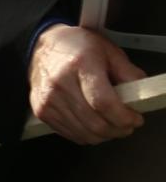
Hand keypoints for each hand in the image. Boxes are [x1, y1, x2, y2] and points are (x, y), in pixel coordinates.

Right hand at [29, 25, 146, 144]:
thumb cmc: (77, 47)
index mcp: (80, 64)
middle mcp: (60, 83)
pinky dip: (87, 134)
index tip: (135, 118)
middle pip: (96, 123)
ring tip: (110, 123)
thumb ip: (128, 73)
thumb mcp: (108, 51)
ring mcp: (48, 99)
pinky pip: (72, 135)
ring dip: (105, 135)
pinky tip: (92, 122)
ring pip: (86, 134)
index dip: (124, 117)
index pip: (104, 103)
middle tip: (126, 123)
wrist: (41, 47)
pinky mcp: (41, 110)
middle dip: (119, 129)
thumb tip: (139, 96)